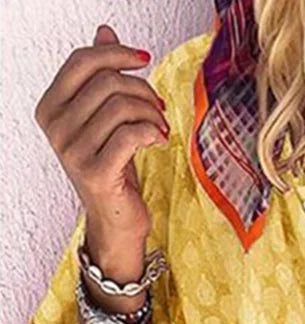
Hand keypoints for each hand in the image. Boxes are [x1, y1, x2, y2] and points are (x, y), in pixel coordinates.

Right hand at [34, 24, 168, 258]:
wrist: (116, 218)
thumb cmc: (114, 167)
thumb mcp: (106, 118)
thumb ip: (101, 78)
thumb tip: (105, 32)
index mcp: (51, 107)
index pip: (82, 61)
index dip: (118, 55)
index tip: (145, 61)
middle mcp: (55, 128)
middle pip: (107, 82)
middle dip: (143, 90)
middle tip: (159, 109)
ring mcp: (73, 151)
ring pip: (121, 107)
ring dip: (151, 114)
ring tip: (160, 128)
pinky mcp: (96, 172)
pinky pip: (130, 134)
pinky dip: (152, 132)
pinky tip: (159, 140)